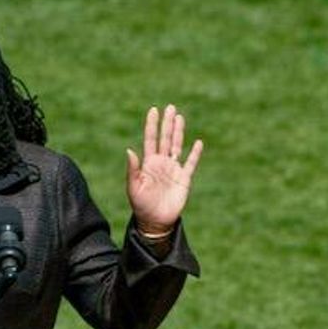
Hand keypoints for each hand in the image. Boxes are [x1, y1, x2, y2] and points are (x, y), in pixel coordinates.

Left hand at [126, 104, 202, 234]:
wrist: (155, 221)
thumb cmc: (141, 205)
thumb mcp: (133, 187)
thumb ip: (133, 169)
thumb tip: (129, 150)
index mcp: (148, 163)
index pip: (150, 139)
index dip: (152, 125)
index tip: (153, 110)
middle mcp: (161, 163)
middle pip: (165, 138)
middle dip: (167, 123)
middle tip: (170, 107)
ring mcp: (173, 169)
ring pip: (177, 146)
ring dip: (179, 132)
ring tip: (180, 117)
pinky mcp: (184, 179)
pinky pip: (190, 163)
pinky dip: (195, 153)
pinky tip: (198, 142)